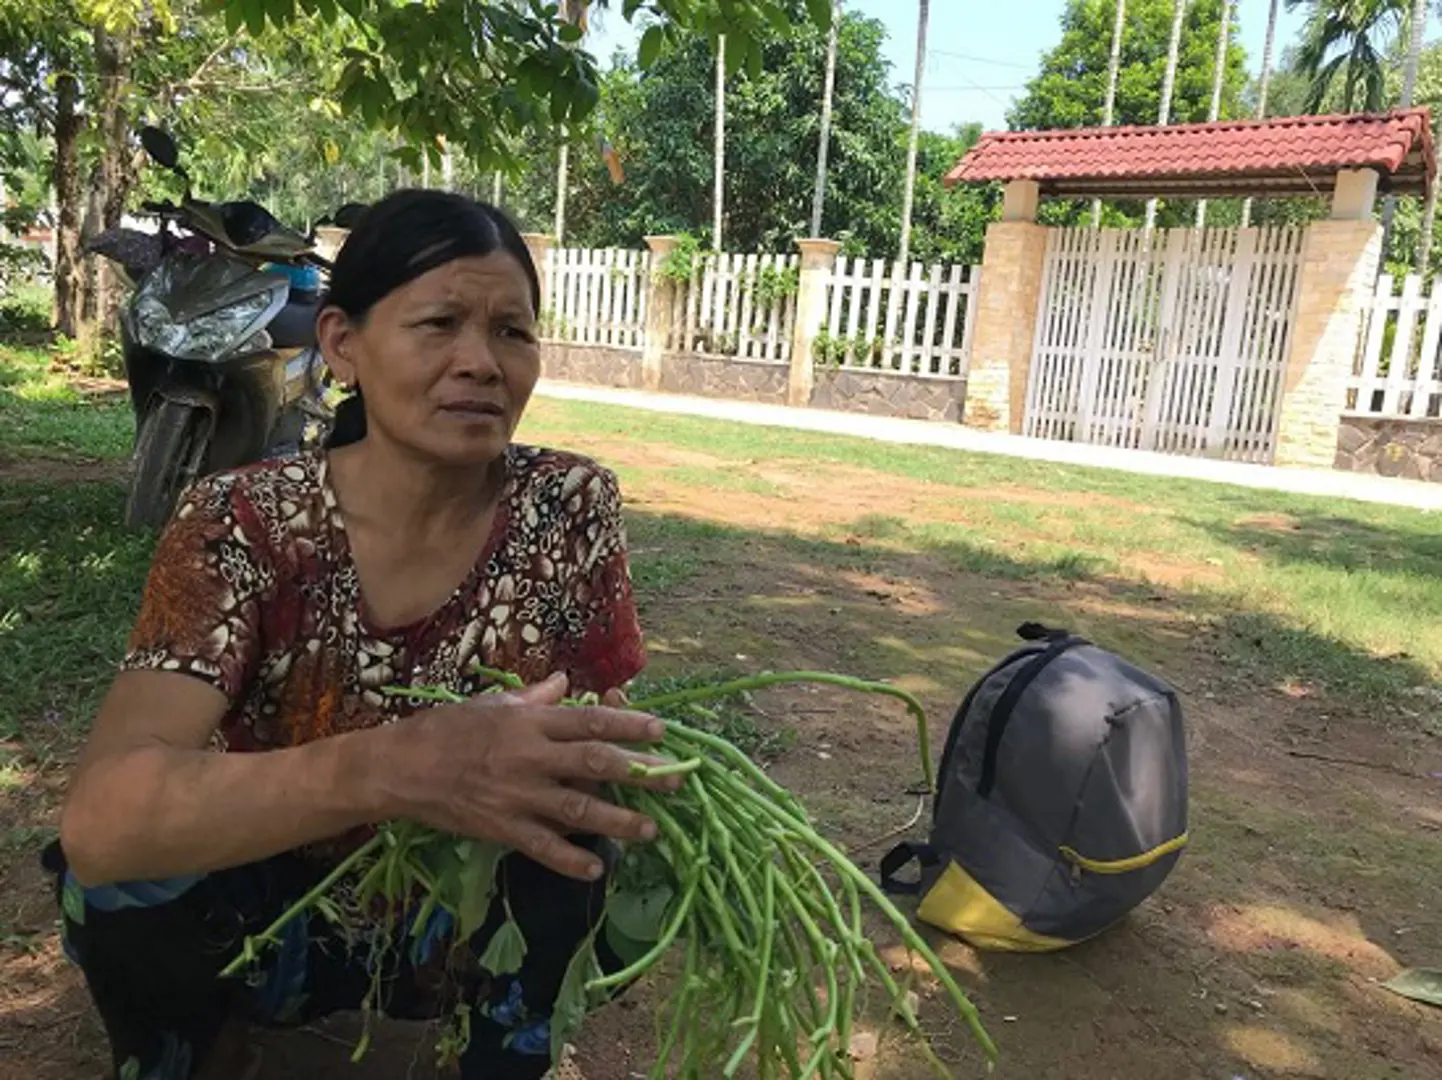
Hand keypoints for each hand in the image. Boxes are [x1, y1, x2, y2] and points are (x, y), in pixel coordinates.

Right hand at [390, 672, 676, 880]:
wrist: (399, 768)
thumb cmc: (446, 729)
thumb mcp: (492, 704)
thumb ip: (535, 698)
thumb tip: (566, 683)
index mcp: (530, 724)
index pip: (590, 722)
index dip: (629, 725)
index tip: (661, 731)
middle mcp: (530, 758)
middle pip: (595, 765)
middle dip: (639, 774)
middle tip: (675, 782)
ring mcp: (517, 796)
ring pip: (578, 811)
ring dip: (618, 821)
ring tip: (649, 830)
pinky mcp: (502, 829)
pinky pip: (543, 848)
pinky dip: (570, 861)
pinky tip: (595, 869)